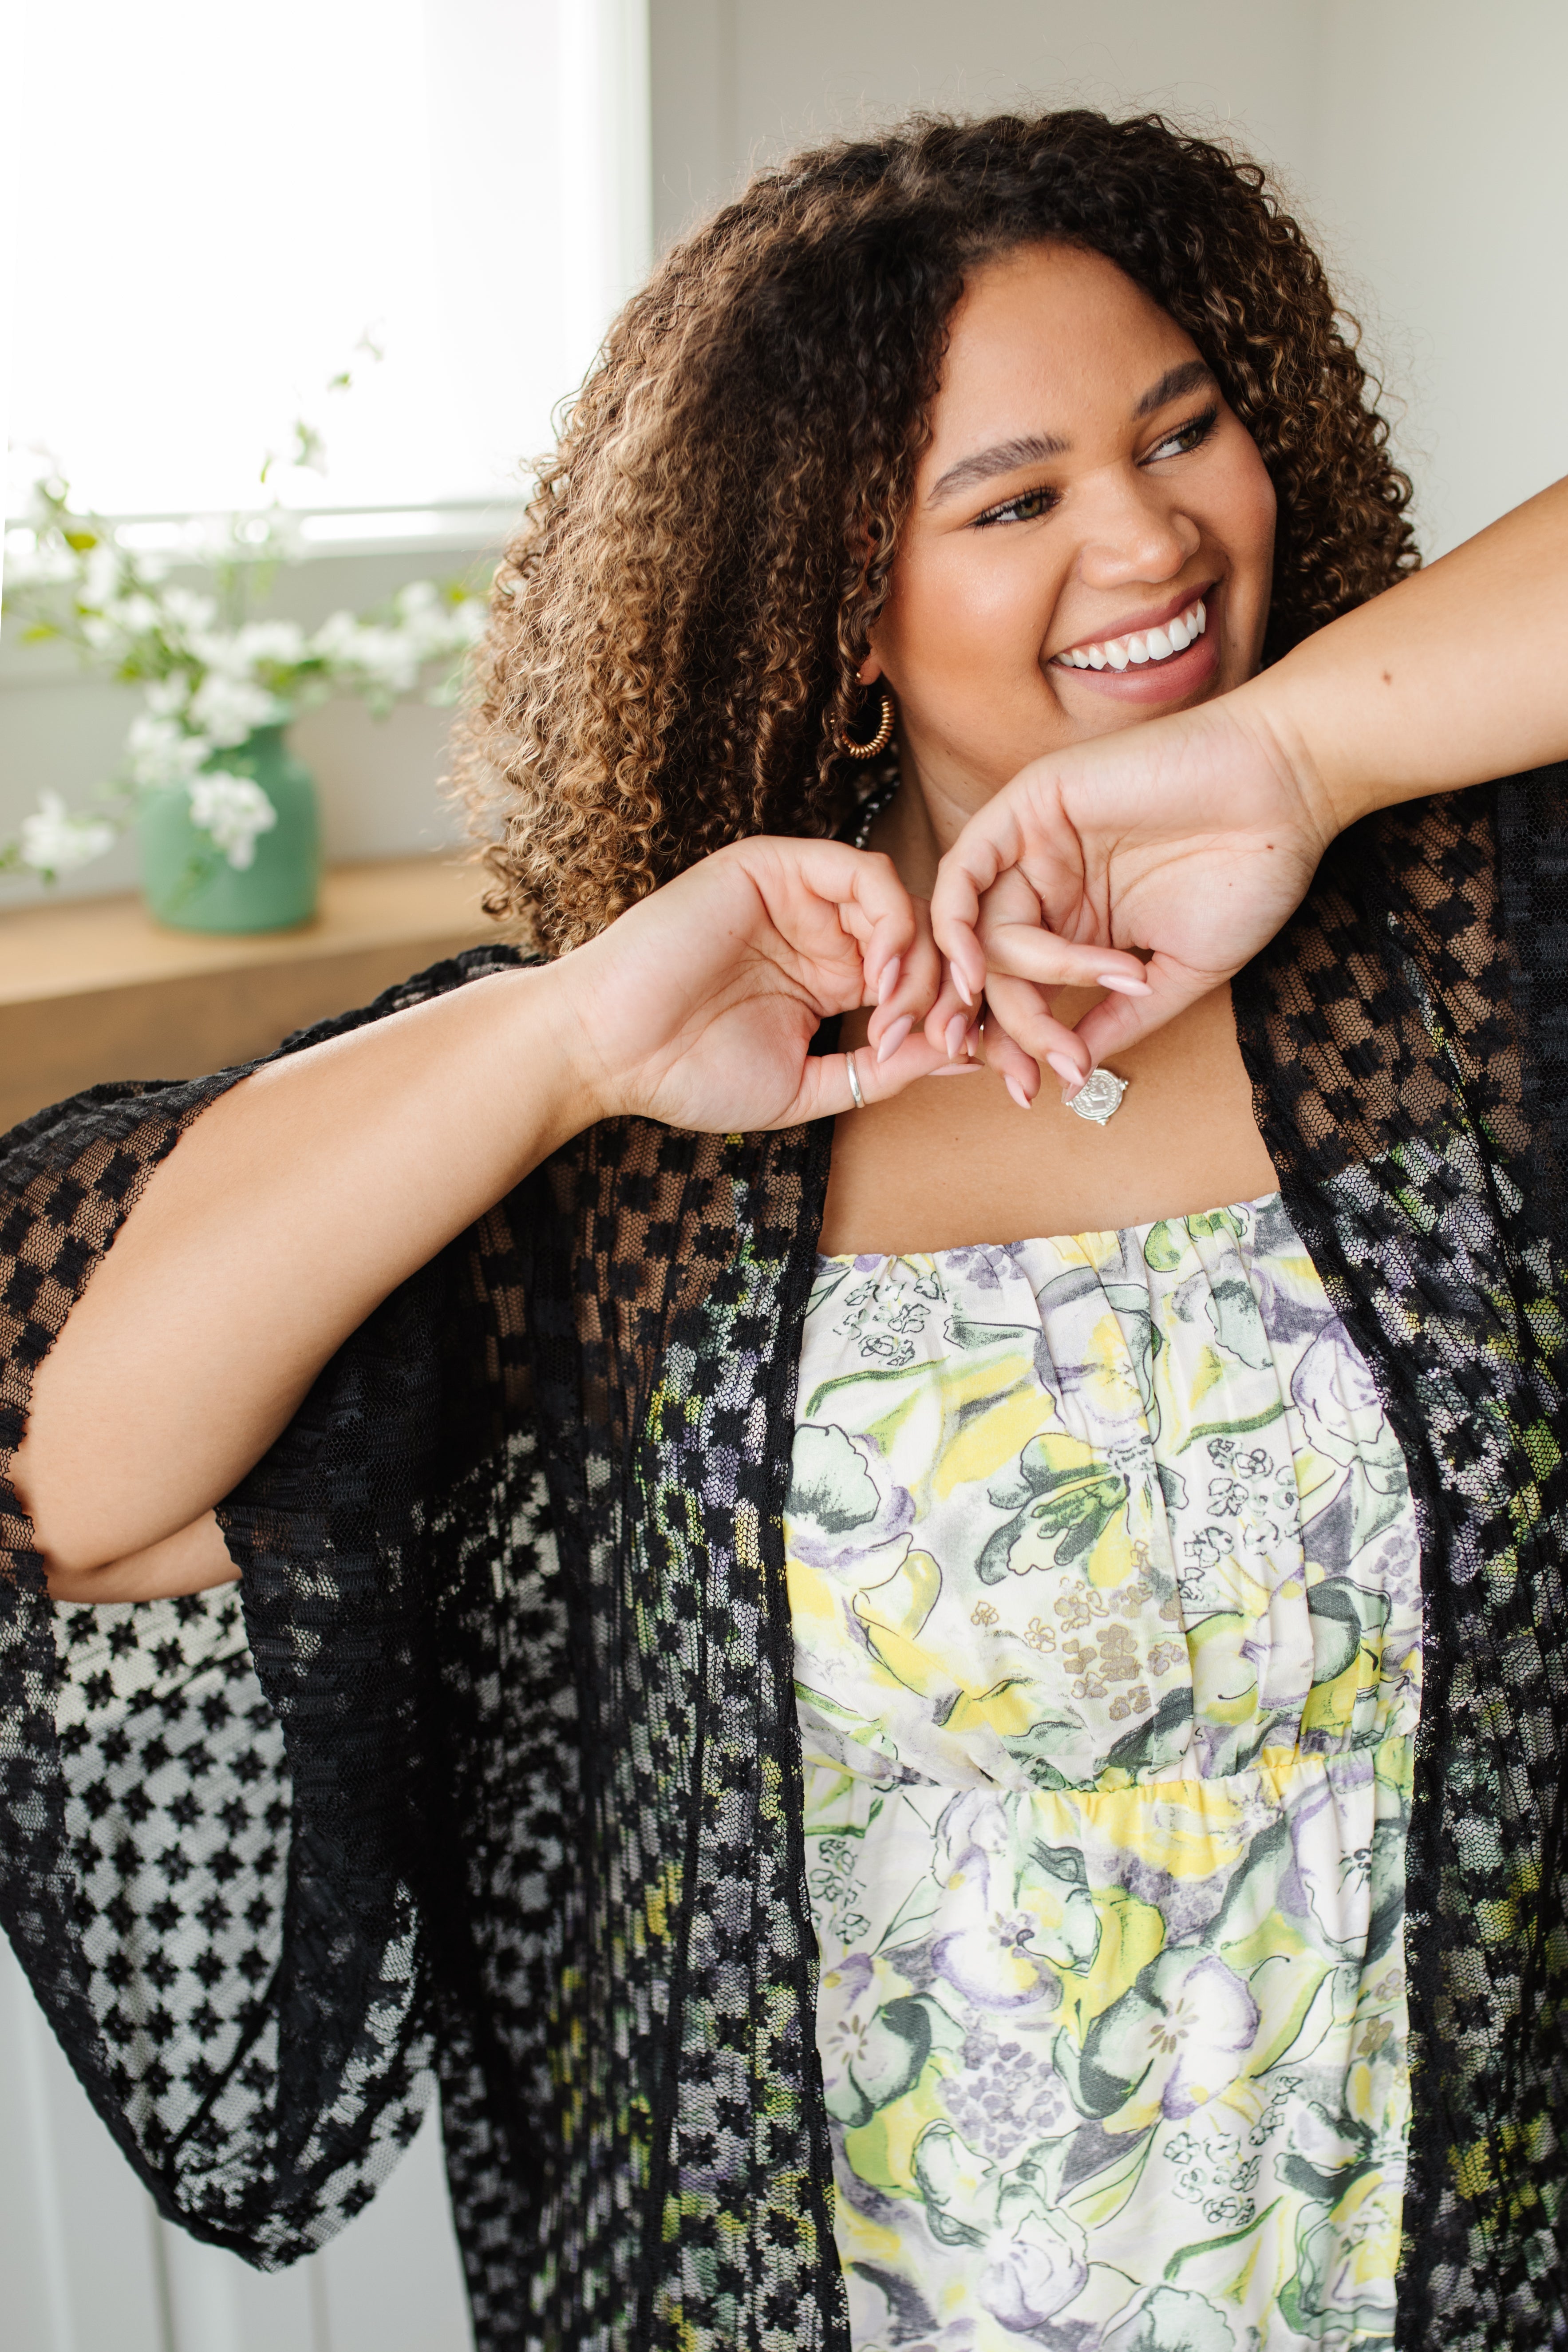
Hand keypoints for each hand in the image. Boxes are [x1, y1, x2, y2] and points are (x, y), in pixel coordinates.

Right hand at [544, 834, 985, 1130]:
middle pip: (924, 939)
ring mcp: (800, 897)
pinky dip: (892, 919)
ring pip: (902, 904)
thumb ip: (883, 1070)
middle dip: (951, 988)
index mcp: (831, 979)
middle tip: (950, 1035)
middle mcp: (823, 932)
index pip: (918, 980)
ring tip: (901, 1014)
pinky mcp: (775, 866)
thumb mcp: (808, 1086)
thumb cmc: (690, 1075)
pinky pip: (862, 872)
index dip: (954, 1012)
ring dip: (922, 960)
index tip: (974, 1055)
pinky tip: (882, 973)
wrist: (609, 1049)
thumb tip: (965, 1053)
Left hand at [927, 695, 1338, 1081]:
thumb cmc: (1247, 875)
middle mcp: (1049, 887)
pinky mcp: (1030, 805)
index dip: (1016, 1045)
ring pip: (980, 930)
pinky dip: (956, 925)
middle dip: (1003, 1028)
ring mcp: (1036, 846)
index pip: (1022, 992)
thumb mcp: (1178, 972)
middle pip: (993, 969)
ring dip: (1006, 984)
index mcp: (1078, 925)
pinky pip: (964, 869)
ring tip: (1050, 1014)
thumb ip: (1119, 1019)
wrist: (1284, 792)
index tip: (1027, 1092)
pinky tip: (976, 972)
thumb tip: (1071, 1077)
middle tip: (1031, 1069)